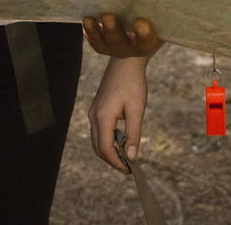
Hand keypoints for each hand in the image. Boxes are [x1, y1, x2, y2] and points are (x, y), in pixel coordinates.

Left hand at [82, 13, 162, 58]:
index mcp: (149, 42)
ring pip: (103, 43)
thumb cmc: (154, 17)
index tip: (141, 22)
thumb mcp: (159, 15)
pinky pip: (94, 41)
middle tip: (107, 17)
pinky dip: (89, 32)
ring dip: (95, 31)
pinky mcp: (102, 45)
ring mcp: (115, 48)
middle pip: (120, 42)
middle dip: (112, 30)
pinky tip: (85, 21)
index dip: (144, 34)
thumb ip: (158, 6)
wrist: (142, 34)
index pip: (146, 40)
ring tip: (88, 19)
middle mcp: (131, 48)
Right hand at [89, 57, 149, 171]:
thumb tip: (132, 157)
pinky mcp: (96, 108)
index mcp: (103, 117)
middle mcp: (94, 116)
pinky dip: (107, 140)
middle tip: (129, 166)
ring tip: (126, 155)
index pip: (105, 148)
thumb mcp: (136, 110)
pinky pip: (98, 130)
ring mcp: (93, 111)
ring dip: (109, 150)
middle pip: (98, 147)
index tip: (130, 169)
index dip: (117, 162)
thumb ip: (133, 134)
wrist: (125, 60)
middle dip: (112, 159)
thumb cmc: (133, 83)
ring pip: (97, 139)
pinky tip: (121, 140)